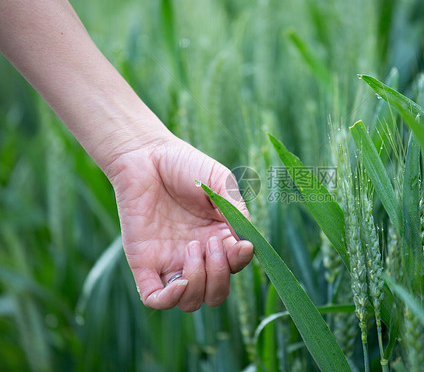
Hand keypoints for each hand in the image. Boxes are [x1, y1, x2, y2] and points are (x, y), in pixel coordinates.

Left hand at [106, 134, 253, 311]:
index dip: (240, 262)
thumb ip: (236, 211)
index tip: (240, 244)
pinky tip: (179, 281)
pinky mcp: (144, 262)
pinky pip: (155, 299)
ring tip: (191, 247)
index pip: (235, 267)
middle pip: (216, 293)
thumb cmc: (184, 164)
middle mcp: (196, 255)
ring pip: (191, 302)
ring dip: (198, 283)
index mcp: (218, 237)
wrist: (144, 155)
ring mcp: (170, 261)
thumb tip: (245, 242)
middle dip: (219, 275)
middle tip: (208, 242)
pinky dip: (170, 300)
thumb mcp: (220, 182)